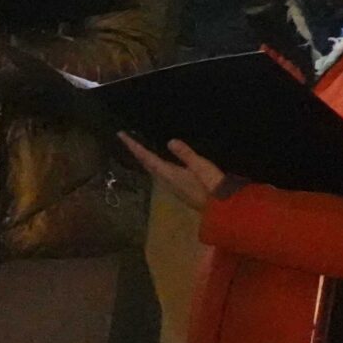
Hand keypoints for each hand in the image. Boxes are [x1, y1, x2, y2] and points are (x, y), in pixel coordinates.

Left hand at [121, 133, 239, 211]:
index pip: (146, 157)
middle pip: (146, 163)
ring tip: (139, 147)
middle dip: (136, 151)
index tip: (121, 135)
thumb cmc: (212, 186)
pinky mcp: (180, 188)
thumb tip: (170, 141)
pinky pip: (161, 172)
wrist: (222, 208)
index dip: (134, 146)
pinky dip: (155, 163)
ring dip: (144, 158)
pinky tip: (159, 160)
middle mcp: (166, 181)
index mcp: (168, 174)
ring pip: (152, 169)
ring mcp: (172, 186)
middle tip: (127, 138)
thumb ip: (185, 154)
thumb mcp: (201, 166)